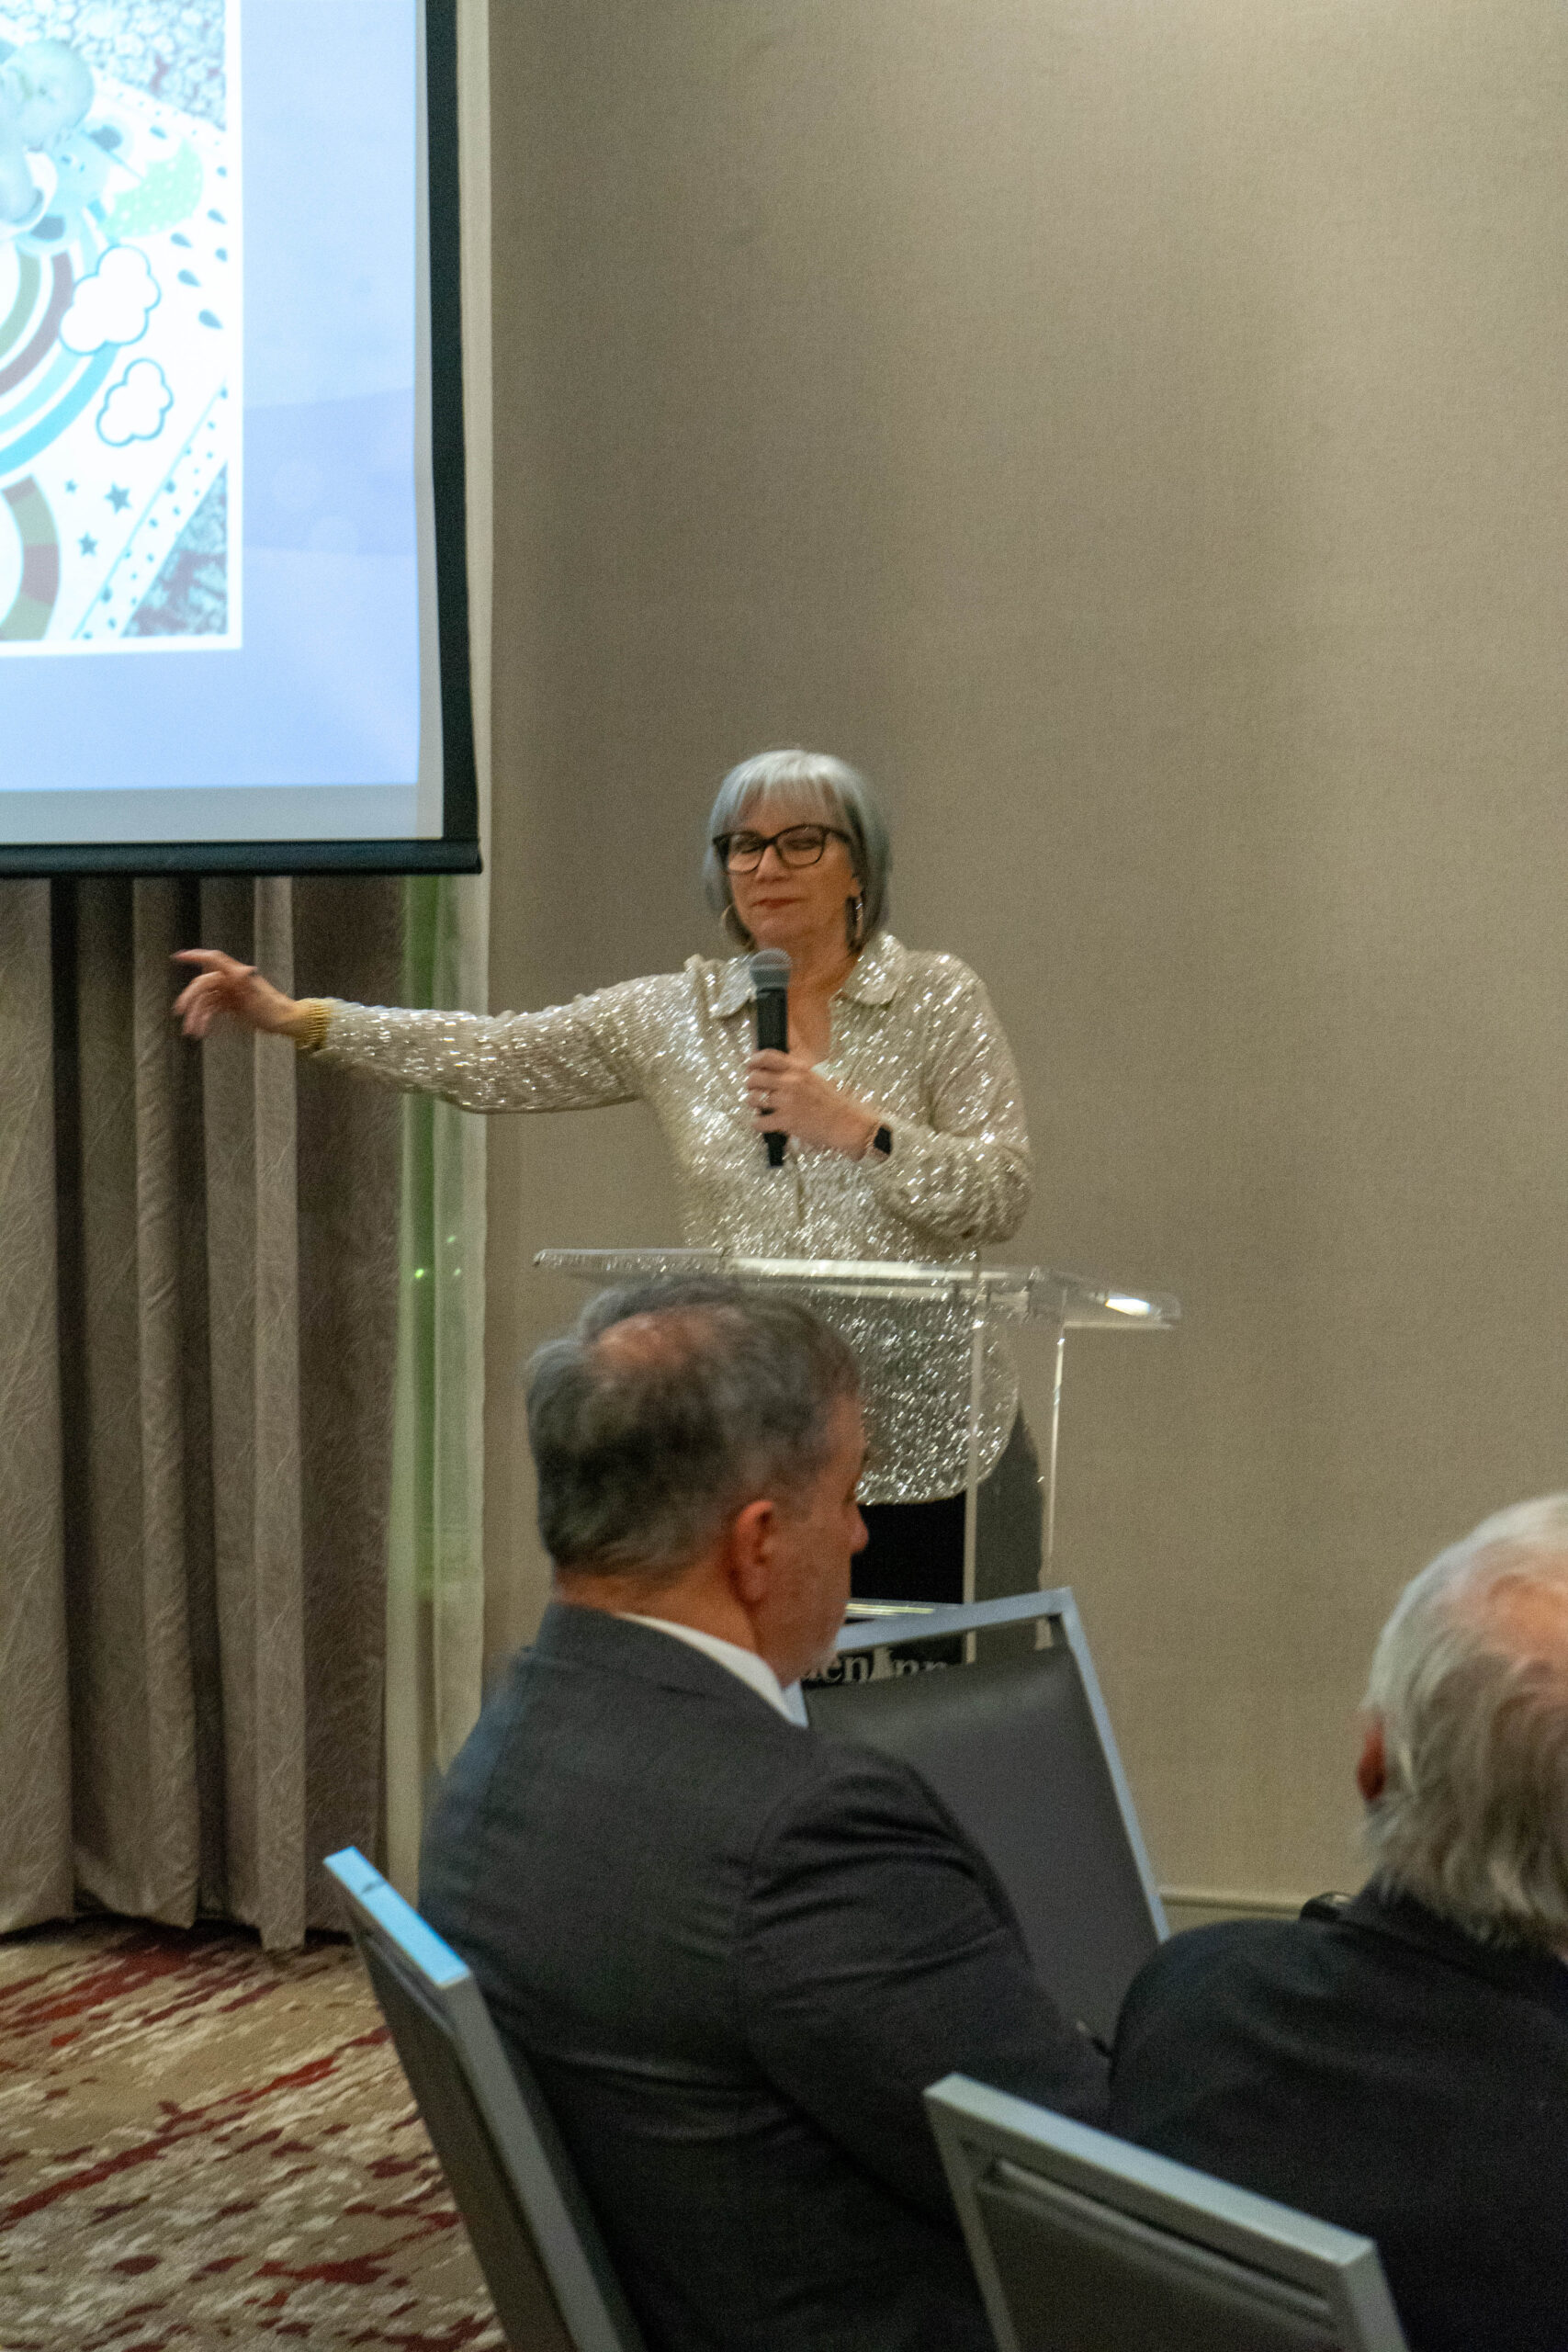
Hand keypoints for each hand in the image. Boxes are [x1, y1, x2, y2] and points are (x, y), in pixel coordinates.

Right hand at [171, 948, 306, 1039]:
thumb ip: (248, 983)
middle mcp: (229, 980)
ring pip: (205, 1000)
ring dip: (196, 1015)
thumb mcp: (260, 996)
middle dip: (190, 998)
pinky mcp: (229, 1004)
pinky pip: (211, 1010)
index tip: (178, 957)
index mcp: (236, 974)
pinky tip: (201, 1031)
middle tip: (180, 1012)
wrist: (283, 1020)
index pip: (213, 959)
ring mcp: (228, 992)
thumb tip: (243, 970)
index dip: (195, 956)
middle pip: (203, 985)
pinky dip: (205, 1020)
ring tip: (191, 1032)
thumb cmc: (273, 1007)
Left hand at [747, 1050, 879, 1158]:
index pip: (767, 1056)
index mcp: (798, 1069)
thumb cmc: (832, 1103)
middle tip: (753, 1089)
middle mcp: (791, 1082)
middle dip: (750, 1084)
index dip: (753, 1060)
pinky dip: (758, 1123)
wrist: (845, 1123)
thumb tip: (772, 1068)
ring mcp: (787, 1101)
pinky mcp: (785, 1121)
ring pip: (753, 1098)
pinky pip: (759, 1121)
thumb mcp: (814, 1077)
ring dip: (753, 1103)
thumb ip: (794, 1071)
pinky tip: (763, 1123)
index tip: (750, 1066)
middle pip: (755, 1077)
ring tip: (759, 1106)